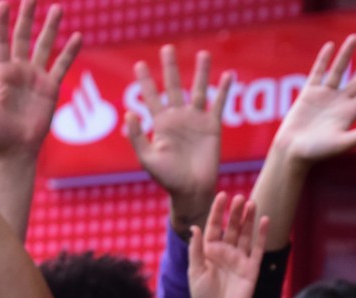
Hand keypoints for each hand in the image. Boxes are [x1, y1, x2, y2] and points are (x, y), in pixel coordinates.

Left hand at [0, 0, 81, 161]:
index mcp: (1, 72)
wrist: (16, 150)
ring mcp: (35, 78)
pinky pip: (62, 65)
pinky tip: (77, 36)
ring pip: (44, 46)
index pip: (0, 40)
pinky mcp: (50, 88)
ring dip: (50, 28)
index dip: (1, 22)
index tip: (4, 2)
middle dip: (27, 16)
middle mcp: (19, 71)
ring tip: (57, 8)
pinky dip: (70, 51)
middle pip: (23, 37)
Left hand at [124, 45, 229, 234]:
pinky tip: (227, 76)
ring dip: (201, 72)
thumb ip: (137, 137)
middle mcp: (178, 118)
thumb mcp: (148, 159)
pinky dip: (224, 90)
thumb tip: (128, 114)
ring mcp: (195, 121)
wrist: (191, 191)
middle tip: (167, 48)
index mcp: (160, 124)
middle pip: (173, 86)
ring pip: (198, 90)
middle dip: (170, 68)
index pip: (150, 97)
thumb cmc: (167, 179)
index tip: (139, 64)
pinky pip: (218, 104)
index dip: (144, 82)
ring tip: (204, 53)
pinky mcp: (212, 126)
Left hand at [188, 192, 266, 297]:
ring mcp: (239, 259)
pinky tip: (265, 220)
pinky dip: (262, 235)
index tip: (222, 195)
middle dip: (235, 212)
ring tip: (252, 203)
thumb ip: (196, 250)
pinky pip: (257, 248)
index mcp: (209, 251)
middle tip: (240, 197)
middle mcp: (225, 252)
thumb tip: (194, 228)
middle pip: (232, 227)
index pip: (213, 226)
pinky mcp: (251, 268)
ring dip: (249, 220)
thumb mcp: (195, 272)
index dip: (217, 211)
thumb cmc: (202, 296)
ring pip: (245, 234)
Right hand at [268, 36, 355, 167]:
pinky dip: (323, 60)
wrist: (291, 152)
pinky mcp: (309, 94)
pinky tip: (330, 46)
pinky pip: (318, 72)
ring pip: (339, 70)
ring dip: (347, 54)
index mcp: (350, 113)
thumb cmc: (315, 152)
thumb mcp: (340, 144)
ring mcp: (325, 96)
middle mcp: (340, 102)